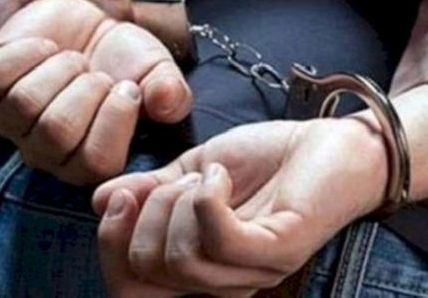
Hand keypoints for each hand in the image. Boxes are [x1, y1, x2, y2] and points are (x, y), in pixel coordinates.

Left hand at [0, 0, 192, 184]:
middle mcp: (47, 150)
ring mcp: (13, 120)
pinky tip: (46, 49)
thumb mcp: (158, 72)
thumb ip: (171, 93)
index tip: (128, 86)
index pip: (95, 163)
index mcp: (91, 159)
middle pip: (56, 134)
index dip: (115, 118)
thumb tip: (165, 104)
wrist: (92, 21)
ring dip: (60, 68)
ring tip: (75, 60)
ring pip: (25, 103)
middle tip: (99, 73)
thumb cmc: (125, 57)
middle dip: (86, 90)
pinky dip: (27, 51)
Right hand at [92, 118, 387, 295]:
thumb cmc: (266, 160)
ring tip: (211, 176)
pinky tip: (222, 175)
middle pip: (147, 269)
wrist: (328, 143)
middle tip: (183, 180)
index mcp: (199, 267)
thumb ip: (148, 190)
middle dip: (148, 210)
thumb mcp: (191, 171)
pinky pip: (217, 237)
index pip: (130, 288)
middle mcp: (223, 281)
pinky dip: (206, 196)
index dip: (111, 243)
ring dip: (180, 199)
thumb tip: (99, 200)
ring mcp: (253, 270)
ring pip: (179, 255)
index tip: (120, 195)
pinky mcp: (278, 249)